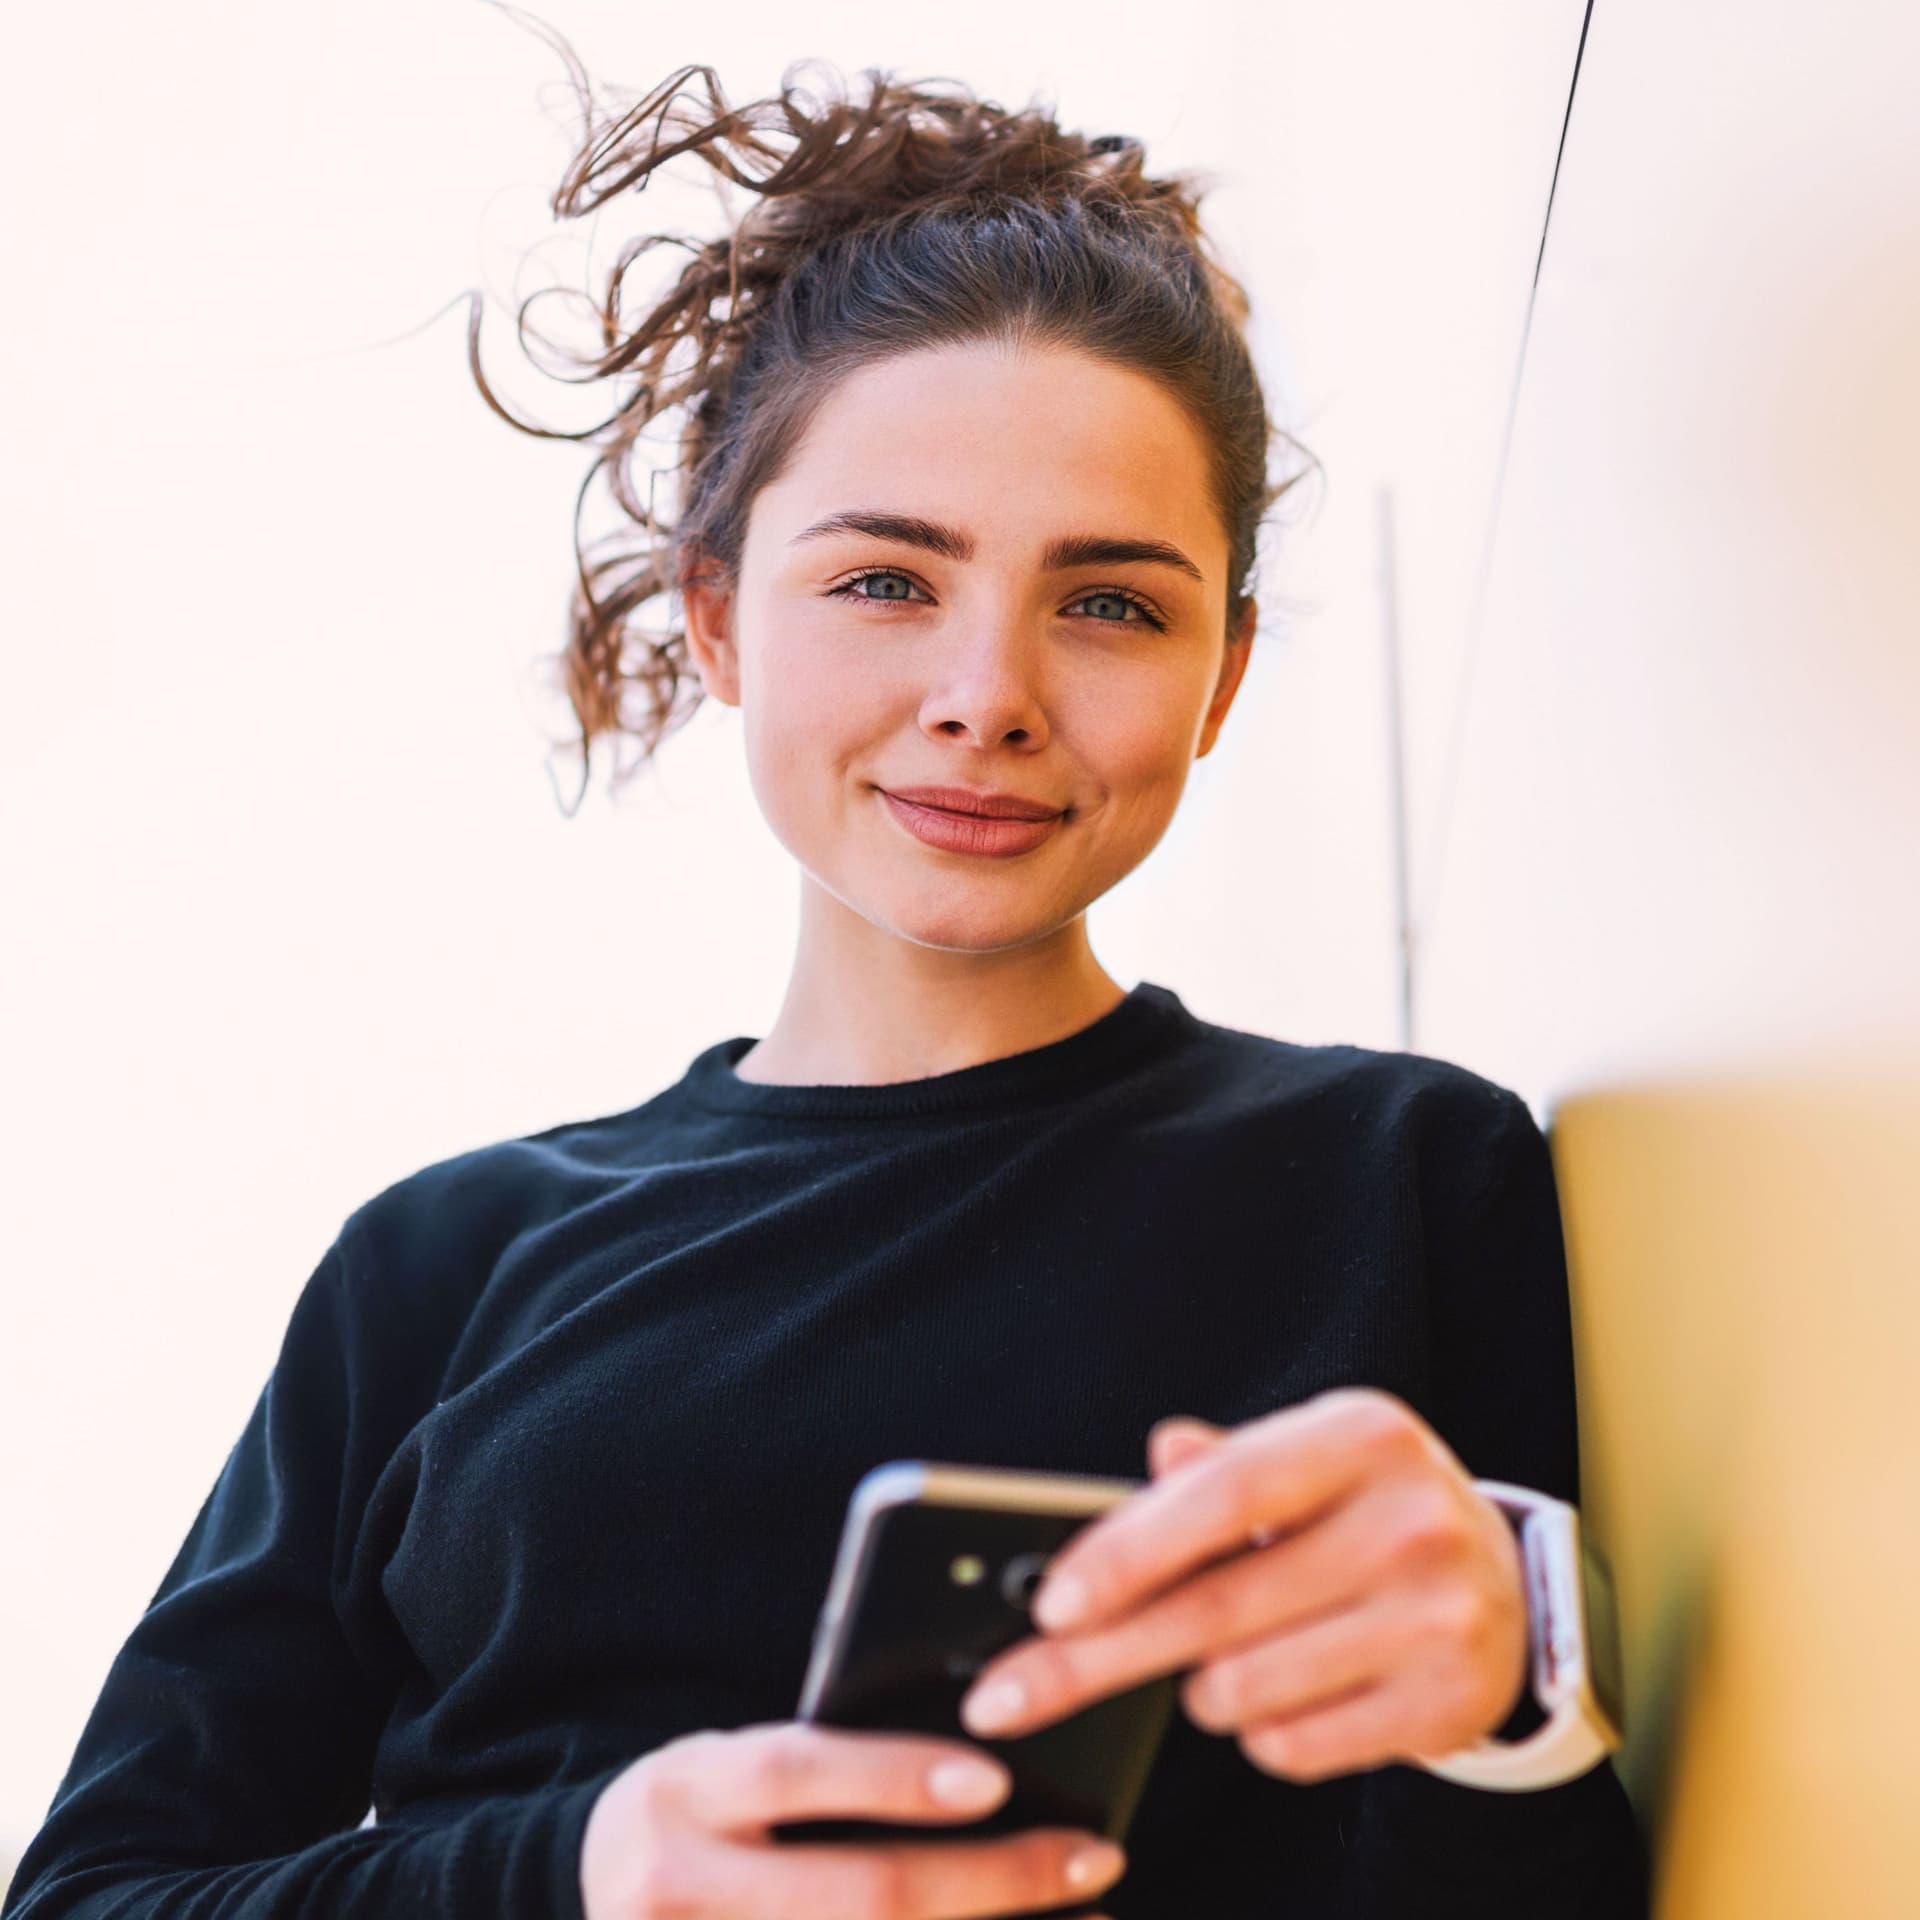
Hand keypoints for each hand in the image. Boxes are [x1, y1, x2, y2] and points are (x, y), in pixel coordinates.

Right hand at [578, 1719, 1129, 1918]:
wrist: (597, 1893)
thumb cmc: (701, 1810)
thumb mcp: (729, 1763)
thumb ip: (820, 1762)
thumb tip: (981, 1769)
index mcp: (687, 1792)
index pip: (796, 1775)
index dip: (894, 1776)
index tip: (998, 1777)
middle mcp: (678, 1888)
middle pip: (858, 1894)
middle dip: (991, 1881)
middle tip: (1092, 1856)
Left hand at [957, 1387, 1530, 1782]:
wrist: (1507, 1586)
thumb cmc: (1367, 1511)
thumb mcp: (1305, 1456)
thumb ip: (1221, 1462)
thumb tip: (1156, 1454)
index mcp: (1361, 1436)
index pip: (1221, 1496)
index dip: (1127, 1552)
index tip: (1048, 1604)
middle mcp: (1409, 1520)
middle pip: (1213, 1609)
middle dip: (1094, 1659)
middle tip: (1006, 1698)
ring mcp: (1438, 1616)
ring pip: (1243, 1688)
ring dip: (1198, 1688)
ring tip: (1221, 1655)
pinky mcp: (1447, 1704)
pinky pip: (1293, 1747)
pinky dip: (1260, 1732)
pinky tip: (1286, 1689)